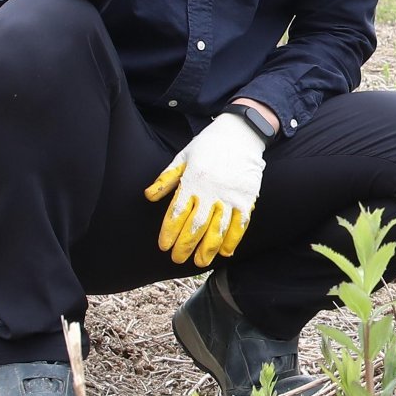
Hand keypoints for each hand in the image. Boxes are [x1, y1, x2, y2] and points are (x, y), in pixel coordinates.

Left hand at [144, 114, 265, 267]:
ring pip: (218, 229)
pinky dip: (233, 240)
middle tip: (177, 259)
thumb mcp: (183, 157)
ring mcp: (230, 196)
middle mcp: (210, 192)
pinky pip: (240, 224)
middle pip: (195, 226)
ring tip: (200, 262)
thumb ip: (166, 179)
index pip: (177, 213)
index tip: (163, 246)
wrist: (240, 133)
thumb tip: (148, 196)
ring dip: (208, 248)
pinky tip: (226, 252)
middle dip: (185, 246)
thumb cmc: (208, 145)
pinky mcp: (247, 198)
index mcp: (192, 181)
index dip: (169, 232)